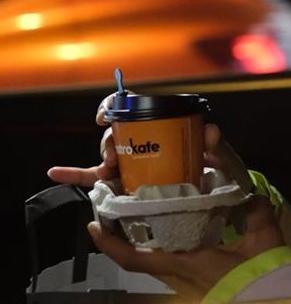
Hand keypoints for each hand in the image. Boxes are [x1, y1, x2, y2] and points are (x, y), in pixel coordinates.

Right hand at [47, 93, 252, 190]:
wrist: (218, 197)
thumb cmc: (221, 170)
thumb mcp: (222, 156)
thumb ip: (217, 145)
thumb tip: (211, 131)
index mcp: (163, 126)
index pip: (133, 106)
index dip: (114, 105)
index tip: (105, 116)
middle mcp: (144, 140)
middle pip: (116, 132)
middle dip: (108, 143)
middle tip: (113, 161)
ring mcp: (133, 161)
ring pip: (106, 154)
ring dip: (100, 161)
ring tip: (106, 172)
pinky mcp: (126, 183)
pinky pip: (96, 177)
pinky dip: (75, 174)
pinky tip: (55, 173)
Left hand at [88, 194, 285, 301]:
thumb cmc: (264, 277)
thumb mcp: (263, 239)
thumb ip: (254, 211)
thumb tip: (251, 192)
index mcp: (188, 265)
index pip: (136, 259)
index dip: (110, 244)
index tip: (94, 225)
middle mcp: (179, 279)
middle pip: (138, 261)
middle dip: (123, 239)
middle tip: (118, 213)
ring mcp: (185, 289)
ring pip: (153, 266)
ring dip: (142, 247)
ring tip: (143, 220)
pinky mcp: (195, 292)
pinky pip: (170, 270)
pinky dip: (164, 253)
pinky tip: (175, 238)